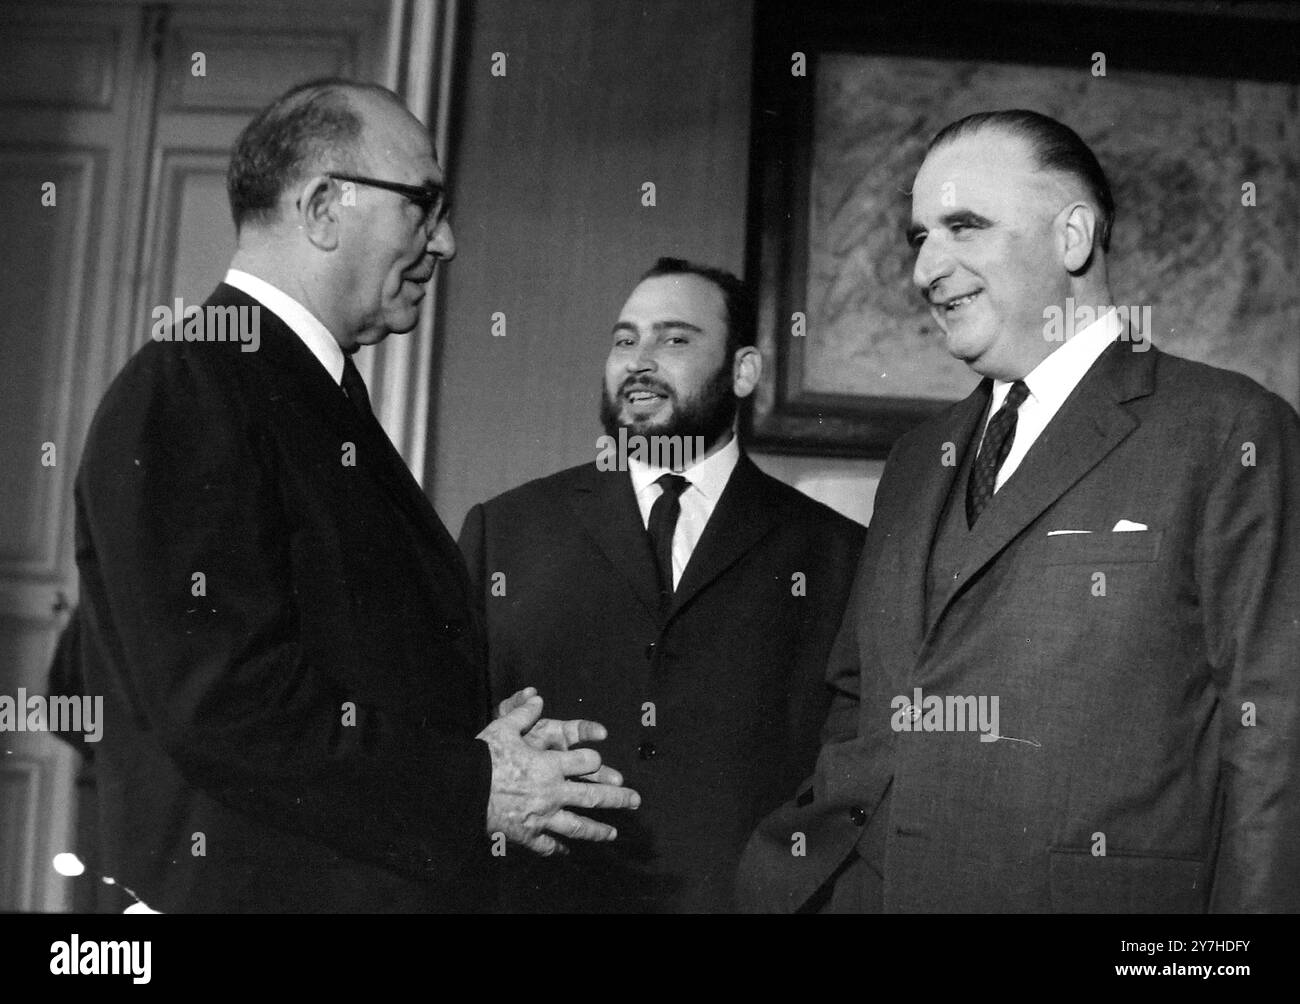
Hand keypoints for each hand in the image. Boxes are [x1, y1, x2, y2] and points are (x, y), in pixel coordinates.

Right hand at [478, 693, 639, 855]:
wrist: (463, 790)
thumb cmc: (484, 756)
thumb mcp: (504, 729)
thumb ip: (523, 714)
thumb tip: (537, 697)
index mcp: (550, 764)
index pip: (585, 762)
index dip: (593, 759)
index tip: (598, 761)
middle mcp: (553, 792)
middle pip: (593, 796)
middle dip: (617, 798)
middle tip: (635, 800)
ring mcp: (542, 816)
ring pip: (577, 826)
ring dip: (598, 830)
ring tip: (613, 834)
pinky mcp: (527, 834)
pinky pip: (547, 844)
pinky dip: (558, 849)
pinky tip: (567, 851)